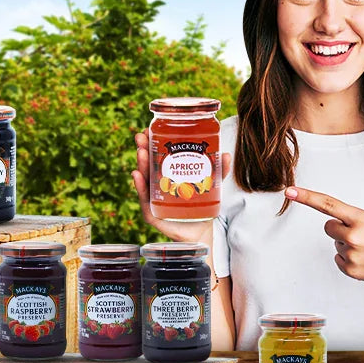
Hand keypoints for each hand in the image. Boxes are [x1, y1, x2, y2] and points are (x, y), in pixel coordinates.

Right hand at [132, 130, 229, 245]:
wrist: (201, 233)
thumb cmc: (202, 207)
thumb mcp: (211, 186)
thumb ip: (219, 172)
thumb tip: (226, 155)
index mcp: (168, 177)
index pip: (157, 156)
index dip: (152, 142)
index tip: (149, 129)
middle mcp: (157, 186)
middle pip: (147, 165)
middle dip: (143, 149)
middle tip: (141, 137)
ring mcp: (153, 200)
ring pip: (144, 180)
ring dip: (141, 164)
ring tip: (141, 152)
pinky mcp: (152, 215)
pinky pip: (144, 200)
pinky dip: (139, 187)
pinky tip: (137, 175)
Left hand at [285, 185, 363, 281]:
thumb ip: (356, 219)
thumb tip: (338, 226)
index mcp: (361, 219)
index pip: (328, 204)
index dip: (307, 197)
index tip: (290, 191)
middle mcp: (353, 237)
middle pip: (328, 227)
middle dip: (339, 228)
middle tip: (361, 234)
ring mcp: (350, 255)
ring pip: (336, 244)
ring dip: (348, 244)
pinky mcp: (349, 270)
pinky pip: (338, 258)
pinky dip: (349, 258)